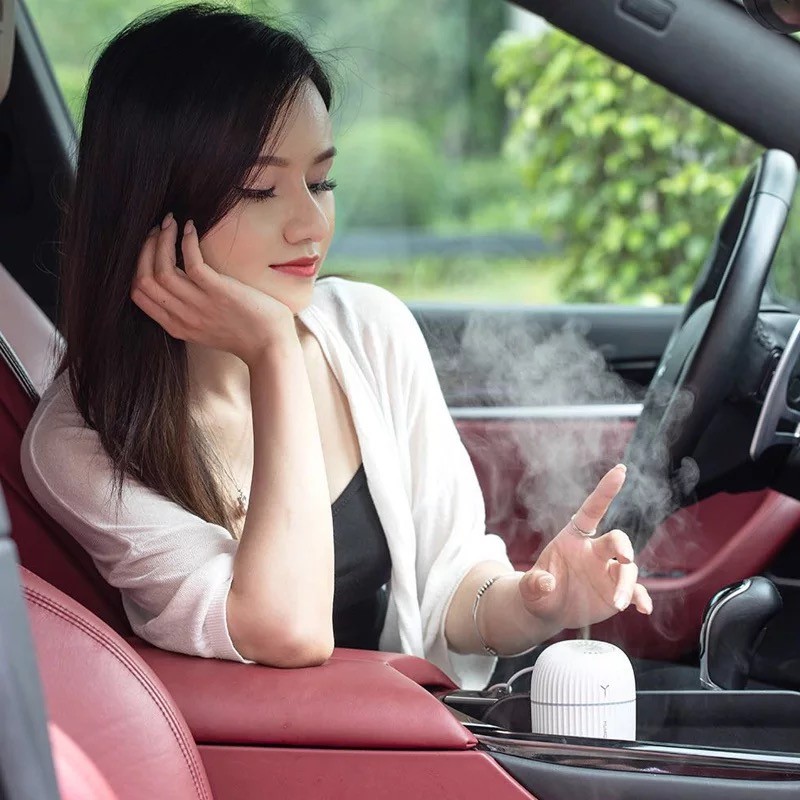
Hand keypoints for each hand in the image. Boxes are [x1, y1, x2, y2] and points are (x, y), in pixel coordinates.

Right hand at [130, 212, 295, 365]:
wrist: (271, 347)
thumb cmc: (246, 334)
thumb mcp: (206, 328)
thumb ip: (188, 311)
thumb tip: (180, 282)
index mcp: (176, 326)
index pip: (138, 294)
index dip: (138, 265)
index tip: (149, 247)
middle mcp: (183, 317)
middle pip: (144, 279)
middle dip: (145, 248)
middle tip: (156, 229)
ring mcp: (200, 305)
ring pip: (162, 269)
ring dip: (162, 239)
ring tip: (170, 223)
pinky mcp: (219, 293)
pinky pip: (192, 263)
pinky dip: (186, 241)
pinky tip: (190, 228)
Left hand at [517, 464, 652, 630]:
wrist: (548, 610)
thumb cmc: (538, 590)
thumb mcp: (530, 587)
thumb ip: (534, 583)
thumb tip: (546, 583)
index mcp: (574, 538)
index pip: (592, 510)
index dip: (605, 490)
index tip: (620, 470)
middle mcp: (596, 551)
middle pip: (617, 540)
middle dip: (623, 546)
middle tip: (624, 557)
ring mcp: (608, 571)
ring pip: (628, 570)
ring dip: (626, 584)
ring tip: (617, 603)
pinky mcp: (616, 591)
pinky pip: (636, 591)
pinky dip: (642, 598)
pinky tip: (644, 609)